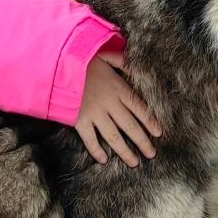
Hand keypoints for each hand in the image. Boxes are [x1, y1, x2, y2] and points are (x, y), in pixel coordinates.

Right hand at [75, 47, 161, 166]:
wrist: (59, 65)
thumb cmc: (82, 58)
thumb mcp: (107, 55)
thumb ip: (123, 61)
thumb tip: (138, 64)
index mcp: (118, 87)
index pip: (139, 107)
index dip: (150, 121)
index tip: (159, 133)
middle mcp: (109, 103)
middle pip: (130, 125)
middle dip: (142, 141)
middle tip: (152, 154)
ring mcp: (94, 113)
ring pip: (113, 136)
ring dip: (124, 151)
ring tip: (134, 162)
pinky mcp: (79, 120)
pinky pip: (90, 139)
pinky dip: (96, 151)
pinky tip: (104, 160)